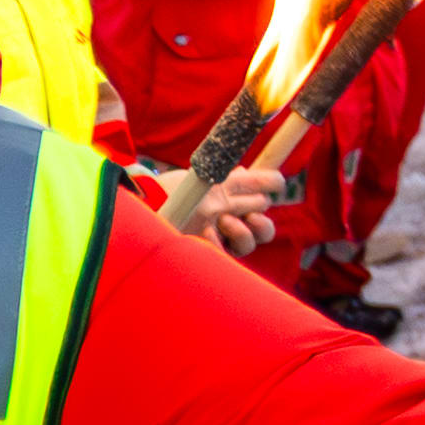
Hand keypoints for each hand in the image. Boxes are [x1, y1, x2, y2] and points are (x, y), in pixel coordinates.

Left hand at [152, 163, 289, 251]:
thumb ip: (226, 171)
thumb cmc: (172, 189)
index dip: (273, 187)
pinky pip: (224, 253)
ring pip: (251, 242)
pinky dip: (218, 243)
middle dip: (259, 214)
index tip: (275, 184)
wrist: (148, 203)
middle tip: (247, 209)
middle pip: (265, 227)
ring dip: (244, 231)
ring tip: (224, 220)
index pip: (264, 194)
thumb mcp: (202, 175)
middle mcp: (231, 218)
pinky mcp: (206, 250)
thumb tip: (246, 171)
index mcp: (233, 196)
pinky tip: (206, 233)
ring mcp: (220, 237)